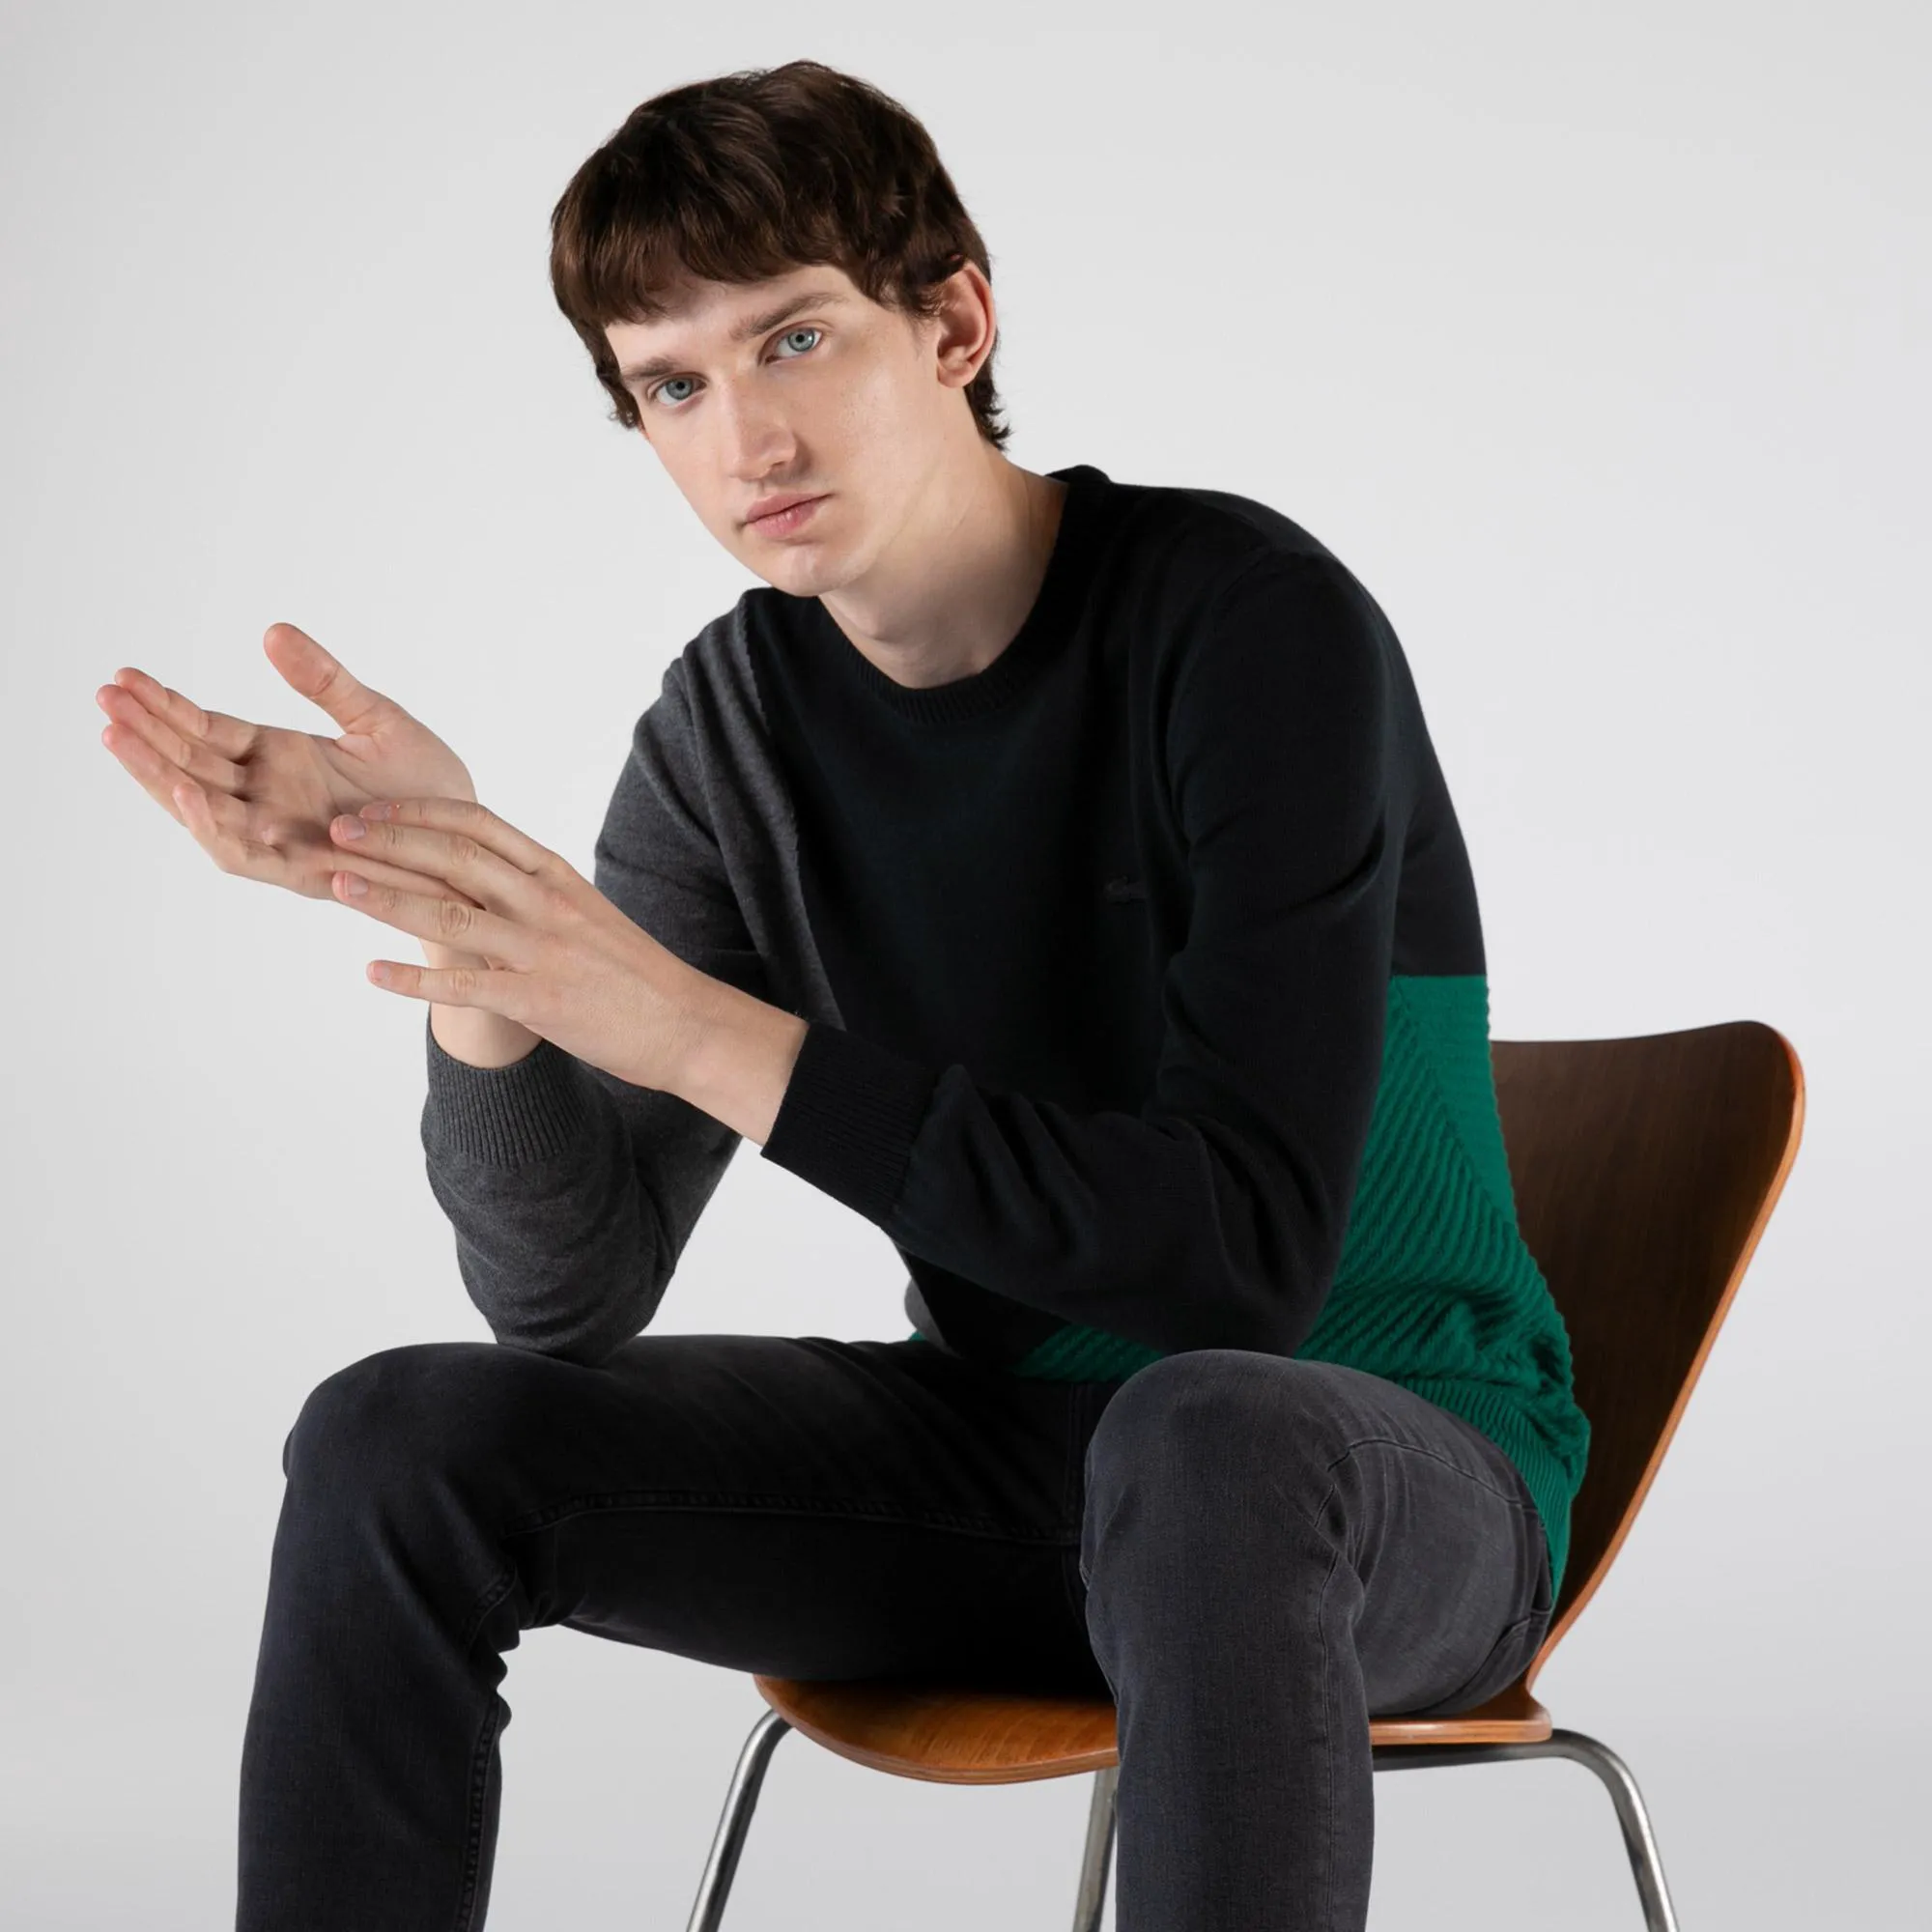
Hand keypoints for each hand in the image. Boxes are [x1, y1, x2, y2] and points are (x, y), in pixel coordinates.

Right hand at [96, 622, 483, 912]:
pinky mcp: (303, 869)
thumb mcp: (376, 719)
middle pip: (189, 765)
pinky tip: (187, 794)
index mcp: (280, 758)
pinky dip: (213, 827)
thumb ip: (325, 681)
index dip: (164, 706)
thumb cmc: (429, 786)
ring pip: (201, 809)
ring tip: (120, 740)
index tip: (122, 678)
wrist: (472, 848)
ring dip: (159, 777)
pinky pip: (245, 853)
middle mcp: (269, 798)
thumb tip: (272, 631)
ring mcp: (282, 835)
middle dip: (144, 735)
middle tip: (102, 699)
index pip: (206, 729)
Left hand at [327, 795, 708, 1092]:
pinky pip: (465, 987)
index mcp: (557, 875)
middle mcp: (546, 903)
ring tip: (336, 885)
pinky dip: (414, 979)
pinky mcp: (538, 1000)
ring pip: (451, 915)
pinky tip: (372, 973)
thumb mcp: (585, 913)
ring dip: (387, 898)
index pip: (480, 825)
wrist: (685, 1024)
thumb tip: (482, 879)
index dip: (420, 812)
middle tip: (336, 831)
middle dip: (390, 841)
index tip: (375, 808)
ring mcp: (542, 951)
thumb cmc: (634, 972)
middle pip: (455, 858)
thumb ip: (534, 893)